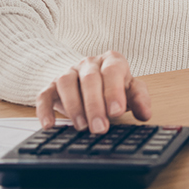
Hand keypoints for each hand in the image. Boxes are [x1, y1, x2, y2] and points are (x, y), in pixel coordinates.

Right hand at [36, 50, 151, 132]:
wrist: (86, 78)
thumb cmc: (112, 86)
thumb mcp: (129, 90)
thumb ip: (139, 98)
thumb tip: (145, 114)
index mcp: (111, 61)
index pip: (113, 70)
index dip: (114, 91)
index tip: (116, 112)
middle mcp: (89, 63)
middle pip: (90, 79)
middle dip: (95, 105)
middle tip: (100, 128)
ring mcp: (69, 72)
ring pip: (67, 82)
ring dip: (73, 106)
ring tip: (81, 127)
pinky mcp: (51, 85)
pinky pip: (44, 94)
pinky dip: (45, 109)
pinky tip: (50, 125)